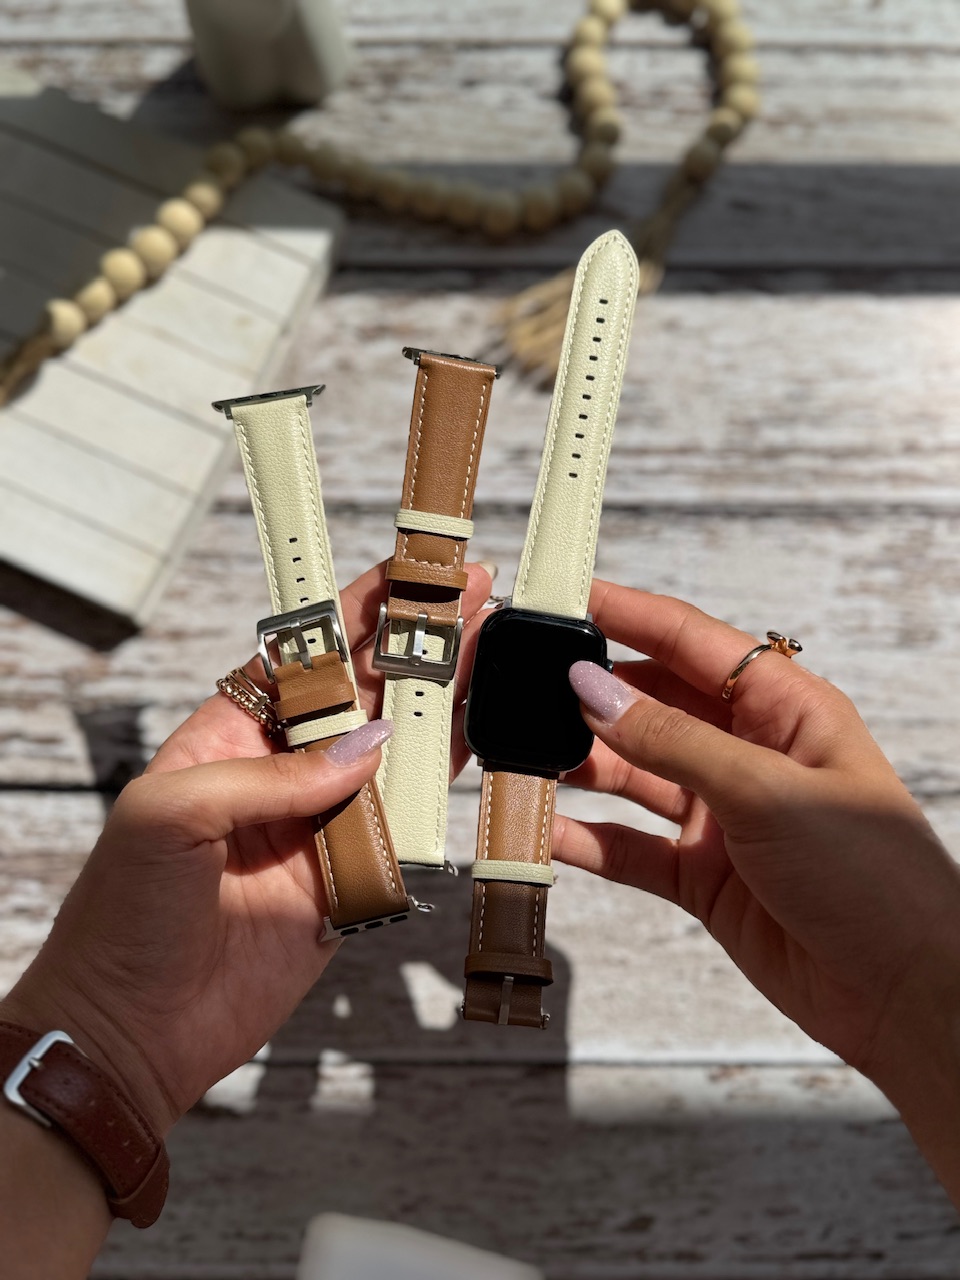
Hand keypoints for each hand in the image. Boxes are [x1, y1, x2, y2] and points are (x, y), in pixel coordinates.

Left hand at [0, 562, 492, 1134]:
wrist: (135, 1030)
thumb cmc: (125, 913)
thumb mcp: (175, 814)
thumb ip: (276, 775)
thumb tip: (370, 747)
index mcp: (228, 736)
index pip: (302, 656)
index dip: (354, 613)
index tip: (407, 576)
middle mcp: (281, 771)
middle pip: (362, 693)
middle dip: (416, 645)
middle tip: (474, 598)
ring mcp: (319, 824)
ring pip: (393, 752)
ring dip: (441, 704)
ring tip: (491, 650)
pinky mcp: (350, 880)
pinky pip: (405, 825)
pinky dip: (441, 788)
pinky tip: (475, 742)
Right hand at [555, 582, 959, 1099]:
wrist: (905, 993)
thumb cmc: (873, 877)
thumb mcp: (766, 791)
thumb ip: (672, 741)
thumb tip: (590, 690)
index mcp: (783, 709)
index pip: (690, 642)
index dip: (627, 615)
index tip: (565, 598)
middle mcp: (747, 753)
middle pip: (651, 705)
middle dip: (589, 696)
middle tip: (521, 685)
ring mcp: (722, 815)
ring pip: (633, 774)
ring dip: (581, 766)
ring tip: (521, 756)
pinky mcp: (703, 875)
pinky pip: (630, 847)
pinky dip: (589, 839)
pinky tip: (548, 830)